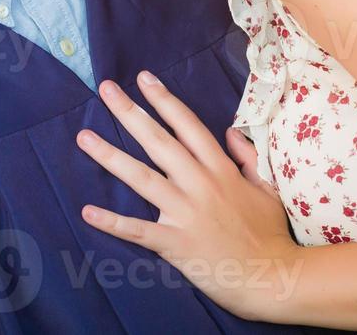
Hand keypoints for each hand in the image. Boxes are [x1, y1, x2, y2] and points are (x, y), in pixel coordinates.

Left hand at [77, 73, 300, 321]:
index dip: (165, 101)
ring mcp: (185, 213)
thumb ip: (248, 156)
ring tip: (84, 137)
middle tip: (106, 90)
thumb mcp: (267, 187)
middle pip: (159, 141)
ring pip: (141, 177)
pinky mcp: (174, 243)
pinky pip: (137, 230)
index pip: (188, 126)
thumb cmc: (270, 234)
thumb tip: (229, 132)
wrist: (272, 277)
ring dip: (110, 156)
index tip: (144, 79)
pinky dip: (112, 221)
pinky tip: (87, 211)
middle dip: (131, 113)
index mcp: (221, 169)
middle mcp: (200, 184)